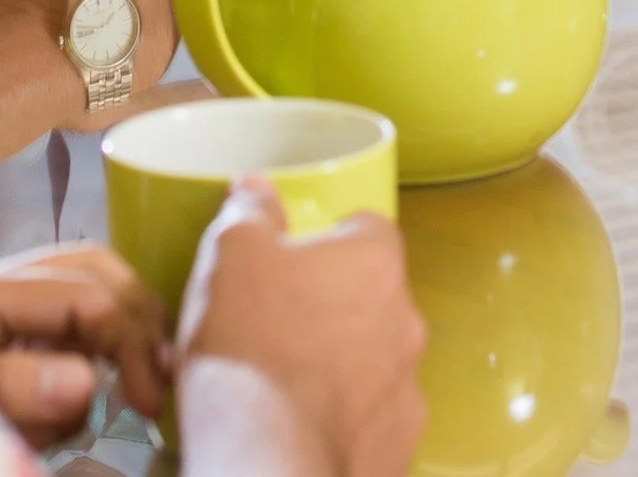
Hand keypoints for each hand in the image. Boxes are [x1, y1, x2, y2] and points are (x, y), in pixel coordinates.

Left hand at [0, 244, 170, 448]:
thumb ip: (3, 385)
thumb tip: (85, 380)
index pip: (79, 290)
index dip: (129, 338)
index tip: (151, 401)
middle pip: (89, 267)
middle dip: (136, 317)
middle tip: (163, 384)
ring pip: (79, 291)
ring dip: (119, 332)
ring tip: (142, 388)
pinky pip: (56, 327)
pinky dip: (89, 355)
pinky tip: (96, 396)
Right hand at [179, 178, 425, 476]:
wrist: (267, 461)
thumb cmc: (251, 346)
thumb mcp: (230, 253)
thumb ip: (249, 211)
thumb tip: (256, 188)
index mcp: (374, 264)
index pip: (370, 228)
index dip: (330, 235)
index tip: (294, 250)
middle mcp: (405, 325)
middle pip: (372, 296)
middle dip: (332, 300)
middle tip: (277, 314)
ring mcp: (408, 395)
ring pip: (373, 360)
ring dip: (339, 361)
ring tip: (281, 375)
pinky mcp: (397, 452)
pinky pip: (368, 419)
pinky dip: (339, 416)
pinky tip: (295, 419)